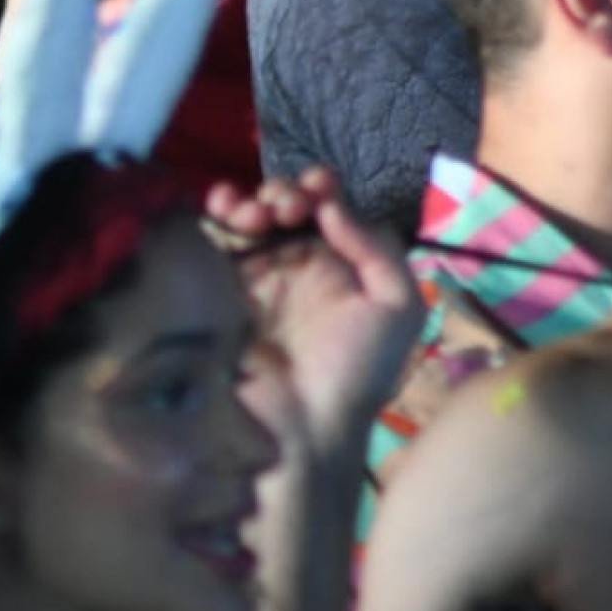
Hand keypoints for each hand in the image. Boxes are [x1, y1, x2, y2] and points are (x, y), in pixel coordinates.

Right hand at [207, 168, 420, 460]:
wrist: (298, 422)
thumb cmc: (355, 369)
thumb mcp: (397, 307)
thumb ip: (376, 246)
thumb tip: (330, 202)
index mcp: (343, 267)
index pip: (330, 208)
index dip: (322, 188)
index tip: (317, 188)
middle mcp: (299, 264)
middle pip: (287, 203)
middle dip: (286, 192)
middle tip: (287, 209)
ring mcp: (256, 273)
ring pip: (250, 212)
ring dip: (253, 199)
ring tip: (256, 216)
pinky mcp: (219, 283)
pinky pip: (214, 234)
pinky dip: (217, 208)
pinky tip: (224, 208)